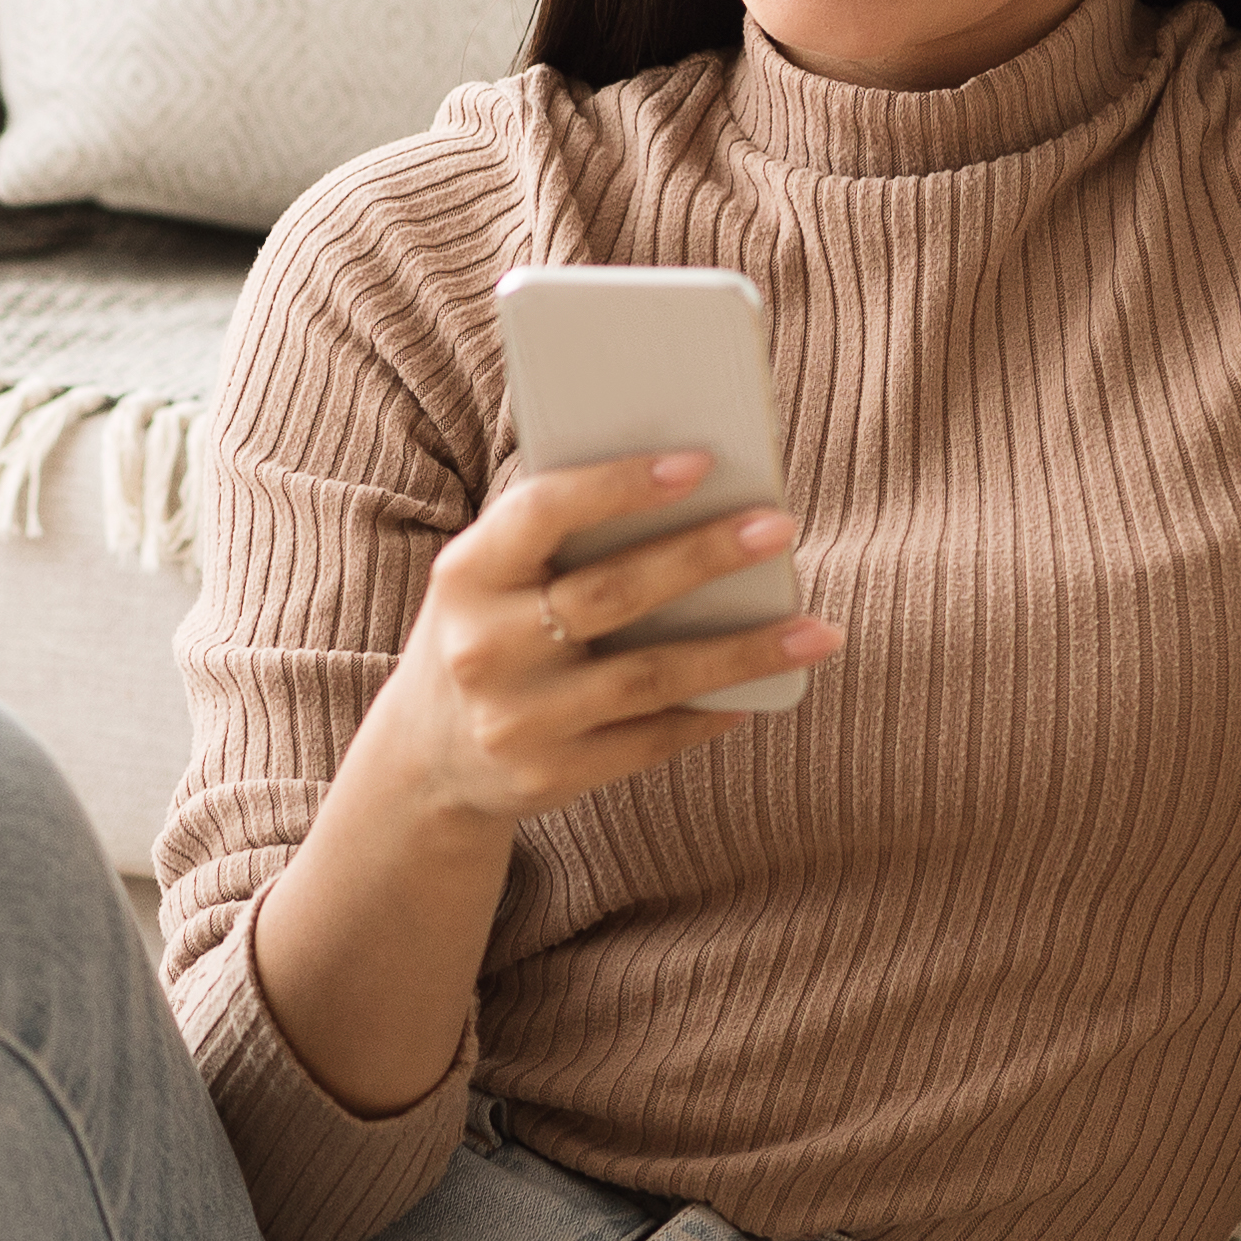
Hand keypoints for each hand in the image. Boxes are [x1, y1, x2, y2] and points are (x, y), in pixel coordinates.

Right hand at [368, 449, 845, 827]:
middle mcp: (483, 649)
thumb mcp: (492, 580)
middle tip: (779, 527)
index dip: (619, 485)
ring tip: (815, 629)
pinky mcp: (551, 777)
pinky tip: (760, 691)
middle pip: (612, 594)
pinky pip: (650, 740)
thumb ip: (559, 537)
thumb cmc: (489, 634)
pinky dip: (710, 712)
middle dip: (703, 556)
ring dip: (741, 652)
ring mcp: (516, 720)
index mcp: (464, 574)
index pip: (542, 513)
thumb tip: (693, 491)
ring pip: (649, 677)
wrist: (425, 762)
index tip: (699, 463)